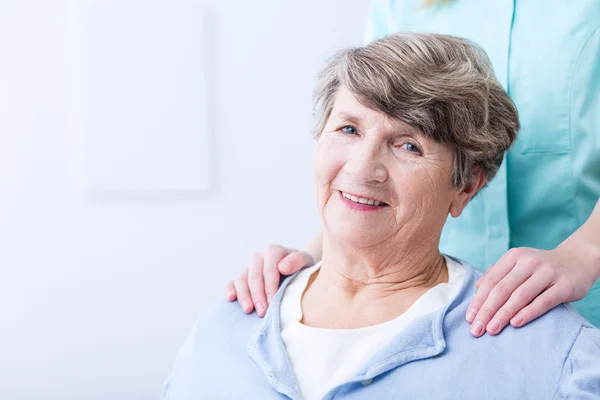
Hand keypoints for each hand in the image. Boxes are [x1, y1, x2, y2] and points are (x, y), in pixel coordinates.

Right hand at [224, 244, 314, 316]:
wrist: (298, 273)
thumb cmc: (302, 269)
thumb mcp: (306, 262)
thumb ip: (297, 260)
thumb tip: (282, 267)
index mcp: (274, 251)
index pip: (269, 268)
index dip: (270, 286)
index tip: (274, 302)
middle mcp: (259, 258)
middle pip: (254, 275)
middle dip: (258, 295)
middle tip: (263, 312)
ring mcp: (249, 268)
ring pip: (241, 279)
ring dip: (244, 295)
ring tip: (249, 310)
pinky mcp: (243, 278)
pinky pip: (232, 282)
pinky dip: (230, 289)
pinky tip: (230, 298)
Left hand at [466, 246, 594, 336]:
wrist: (577, 261)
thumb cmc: (541, 267)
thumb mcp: (518, 264)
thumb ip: (498, 273)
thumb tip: (477, 287)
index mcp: (514, 256)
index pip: (491, 281)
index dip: (478, 300)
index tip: (469, 318)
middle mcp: (528, 262)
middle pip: (502, 289)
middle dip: (486, 310)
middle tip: (476, 329)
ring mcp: (546, 273)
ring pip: (519, 296)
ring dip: (503, 314)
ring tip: (491, 329)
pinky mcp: (563, 286)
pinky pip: (542, 301)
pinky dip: (527, 313)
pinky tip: (515, 323)